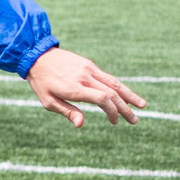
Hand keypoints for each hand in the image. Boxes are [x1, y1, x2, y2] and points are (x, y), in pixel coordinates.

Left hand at [26, 46, 144, 129]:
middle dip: (126, 108)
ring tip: (142, 106)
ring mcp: (89, 69)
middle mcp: (85, 77)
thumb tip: (81, 125)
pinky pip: (107, 77)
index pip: (102, 99)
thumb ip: (67, 112)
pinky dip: (119, 86)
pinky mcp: (89, 64)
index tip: (115, 122)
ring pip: (114, 82)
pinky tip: (126, 94)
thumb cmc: (41, 82)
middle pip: (112, 92)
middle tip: (135, 120)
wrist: (36, 55)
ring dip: (129, 95)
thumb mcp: (48, 101)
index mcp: (74, 88)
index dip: (112, 111)